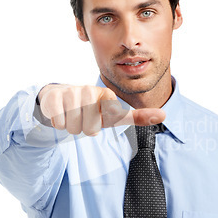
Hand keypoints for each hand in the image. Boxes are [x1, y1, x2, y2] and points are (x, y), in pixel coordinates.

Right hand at [37, 84, 165, 135]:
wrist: (61, 100)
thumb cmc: (91, 110)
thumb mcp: (114, 116)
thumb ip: (138, 117)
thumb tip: (165, 114)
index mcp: (105, 94)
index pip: (107, 121)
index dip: (99, 125)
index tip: (98, 115)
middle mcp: (88, 90)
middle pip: (89, 128)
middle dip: (85, 128)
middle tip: (84, 119)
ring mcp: (70, 91)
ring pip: (73, 126)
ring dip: (72, 127)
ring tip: (73, 116)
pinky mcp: (53, 96)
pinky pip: (58, 121)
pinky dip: (58, 123)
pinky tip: (61, 113)